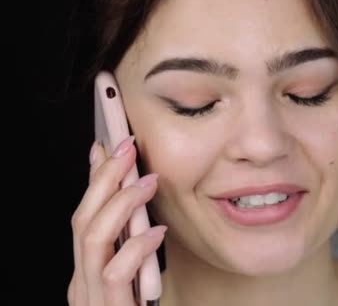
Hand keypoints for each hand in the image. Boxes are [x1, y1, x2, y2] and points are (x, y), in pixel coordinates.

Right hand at [68, 137, 164, 305]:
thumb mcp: (137, 280)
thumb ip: (135, 250)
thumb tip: (145, 212)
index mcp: (88, 274)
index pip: (84, 217)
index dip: (92, 180)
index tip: (106, 146)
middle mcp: (82, 284)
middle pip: (82, 221)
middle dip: (103, 180)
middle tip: (126, 146)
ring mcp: (90, 299)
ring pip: (91, 240)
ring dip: (118, 204)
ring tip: (146, 181)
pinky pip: (115, 274)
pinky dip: (135, 247)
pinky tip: (156, 232)